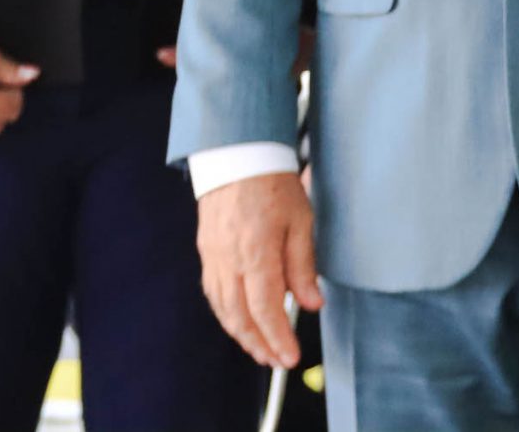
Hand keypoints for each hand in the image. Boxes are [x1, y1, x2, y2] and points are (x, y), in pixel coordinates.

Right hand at [197, 171, 322, 368]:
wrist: (238, 156)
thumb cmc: (274, 184)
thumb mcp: (302, 221)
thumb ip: (303, 265)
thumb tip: (312, 303)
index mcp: (257, 251)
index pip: (265, 308)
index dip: (277, 337)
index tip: (289, 356)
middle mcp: (229, 260)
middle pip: (240, 316)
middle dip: (259, 344)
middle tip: (277, 362)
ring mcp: (213, 257)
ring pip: (223, 309)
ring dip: (241, 334)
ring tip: (261, 350)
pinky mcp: (206, 252)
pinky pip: (213, 293)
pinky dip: (226, 314)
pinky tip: (239, 322)